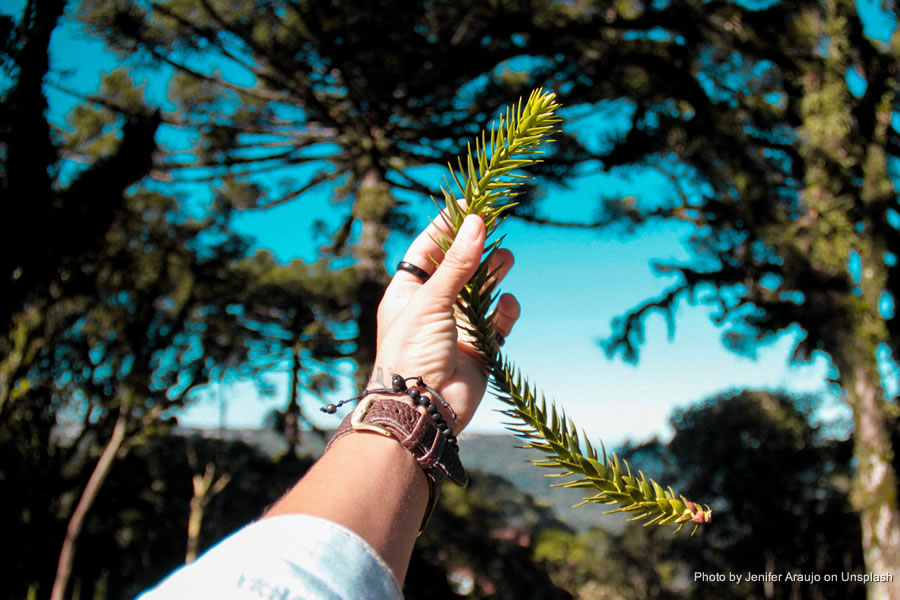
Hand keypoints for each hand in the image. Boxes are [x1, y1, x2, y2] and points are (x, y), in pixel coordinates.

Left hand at [371, 214, 519, 433]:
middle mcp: (431, 307)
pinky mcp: (478, 348)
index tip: (471, 203)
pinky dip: (504, 311)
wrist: (423, 408)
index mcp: (407, 292)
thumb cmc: (412, 352)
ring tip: (506, 259)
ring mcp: (455, 327)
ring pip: (480, 292)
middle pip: (458, 267)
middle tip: (496, 227)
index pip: (427, 249)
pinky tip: (507, 304)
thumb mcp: (431, 301)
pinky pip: (496, 322)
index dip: (447, 225)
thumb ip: (457, 264)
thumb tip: (476, 223)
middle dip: (476, 249)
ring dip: (493, 275)